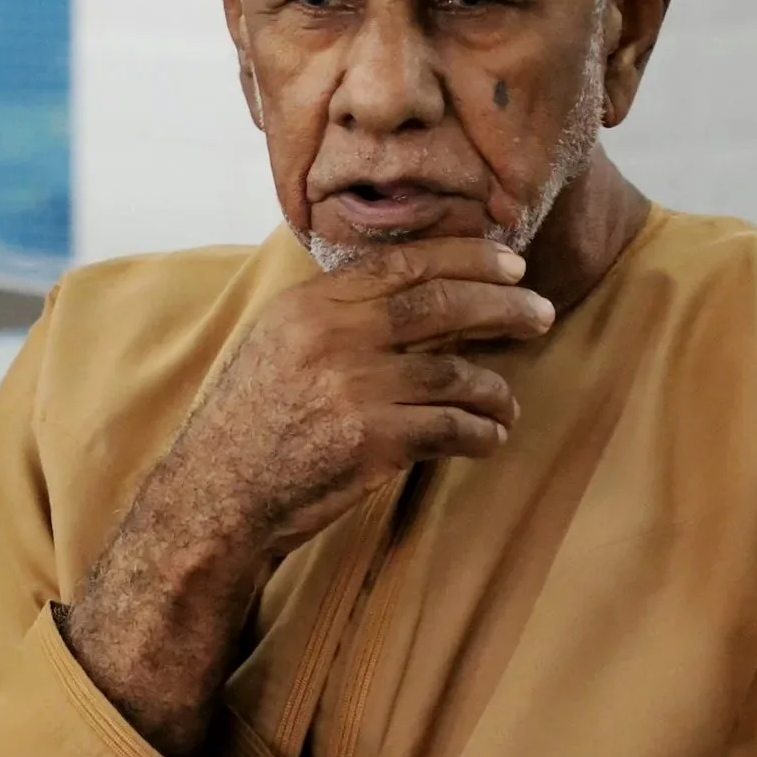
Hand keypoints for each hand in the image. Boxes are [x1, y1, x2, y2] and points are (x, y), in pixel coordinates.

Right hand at [63, 241, 556, 756]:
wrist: (215, 499)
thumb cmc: (248, 427)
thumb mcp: (275, 346)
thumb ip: (332, 316)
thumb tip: (408, 293)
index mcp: (309, 306)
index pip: (403, 263)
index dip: (466, 258)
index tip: (510, 264)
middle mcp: (333, 336)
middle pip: (441, 303)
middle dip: (502, 306)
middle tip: (540, 313)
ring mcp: (353, 387)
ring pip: (456, 371)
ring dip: (495, 387)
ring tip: (506, 402)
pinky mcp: (371, 441)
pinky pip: (452, 427)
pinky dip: (481, 432)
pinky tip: (489, 437)